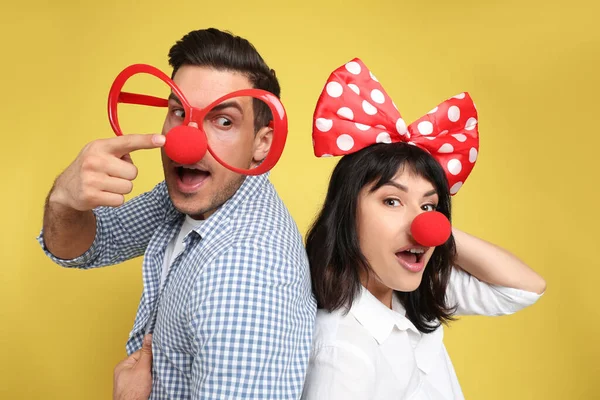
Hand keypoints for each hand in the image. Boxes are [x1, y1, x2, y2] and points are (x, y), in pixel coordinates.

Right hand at [50, 134, 164, 210]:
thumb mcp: (101, 152)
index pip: (128, 141)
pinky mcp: (91, 195)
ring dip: (120, 188)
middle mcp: (95, 160)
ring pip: (128, 187)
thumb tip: (145, 148)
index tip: (162, 139)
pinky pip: (120, 200)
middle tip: (111, 175)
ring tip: (105, 184)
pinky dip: (115, 199)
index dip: (146, 140)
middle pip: (133, 172)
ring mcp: (91, 178)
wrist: (66, 189)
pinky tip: (102, 194)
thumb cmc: (92, 168)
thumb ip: (121, 150)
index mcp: (101, 146)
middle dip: (126, 176)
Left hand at [113, 334, 152, 399]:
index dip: (150, 355)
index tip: (157, 358)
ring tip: (151, 379)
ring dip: (150, 375)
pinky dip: (148, 382)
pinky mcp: (132, 389)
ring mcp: (127, 382)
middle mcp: (123, 373)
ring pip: (143, 372)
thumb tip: (148, 336)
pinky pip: (142, 381)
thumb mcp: (142, 368)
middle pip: (142, 363)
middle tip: (154, 371)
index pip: (140, 353)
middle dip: (150, 366)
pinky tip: (150, 385)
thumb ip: (146, 352)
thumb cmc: (133, 392)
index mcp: (123, 365)